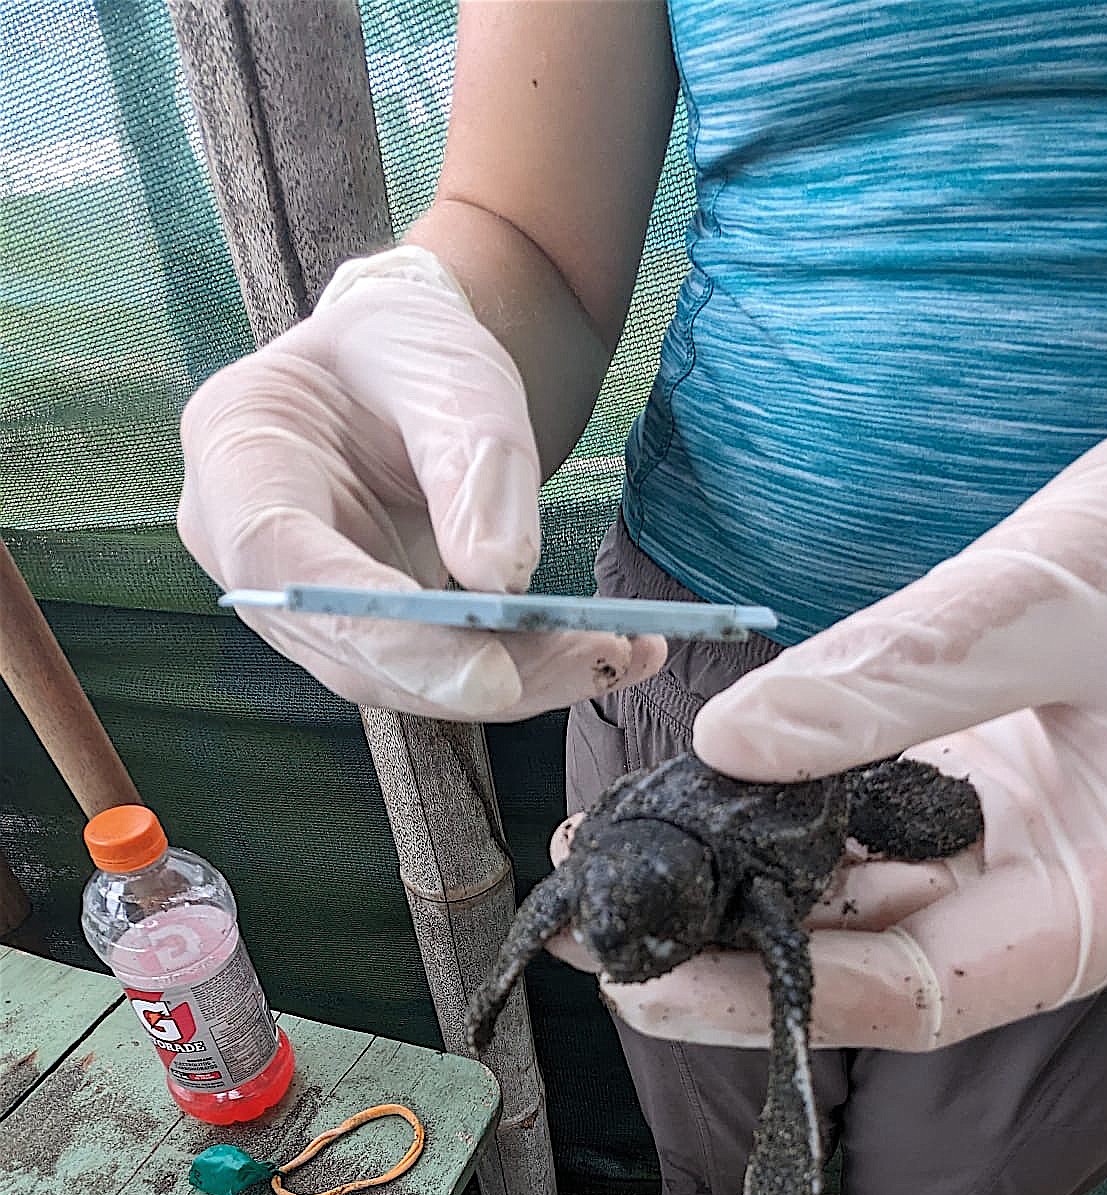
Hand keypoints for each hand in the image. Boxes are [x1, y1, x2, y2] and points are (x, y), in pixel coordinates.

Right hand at [178, 247, 663, 719]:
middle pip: (347, 649)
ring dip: (513, 682)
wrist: (402, 369)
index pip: (290, 569)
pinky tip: (602, 656)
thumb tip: (496, 580)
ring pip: (397, 680)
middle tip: (591, 661)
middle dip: (471, 673)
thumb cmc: (406, 349)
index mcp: (237, 455)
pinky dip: (519, 673)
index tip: (488, 671)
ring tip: (618, 655)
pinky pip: (433, 674)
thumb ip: (470, 462)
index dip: (383, 633)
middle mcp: (246, 552)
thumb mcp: (449, 368)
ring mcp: (298, 606)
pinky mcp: (358, 637)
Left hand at [553, 429, 1106, 1048]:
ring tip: (609, 855)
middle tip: (591, 923)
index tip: (647, 989)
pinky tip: (691, 791)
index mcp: (1091, 906)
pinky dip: (778, 809)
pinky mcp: (978, 776)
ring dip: (734, 882)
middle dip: (725, 952)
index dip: (776, 1008)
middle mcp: (1041, 893)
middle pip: (868, 963)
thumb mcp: (1055, 599)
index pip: (916, 1000)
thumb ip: (904, 676)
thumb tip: (730, 744)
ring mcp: (1008, 836)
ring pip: (856, 894)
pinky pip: (864, 816)